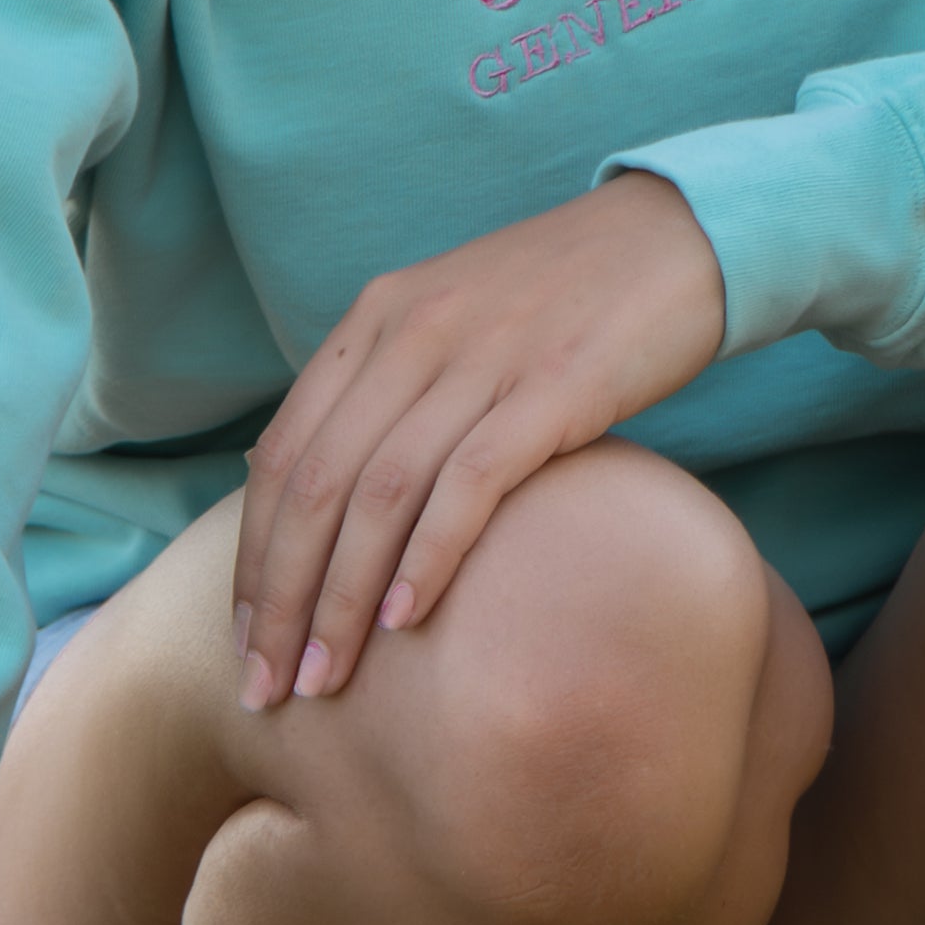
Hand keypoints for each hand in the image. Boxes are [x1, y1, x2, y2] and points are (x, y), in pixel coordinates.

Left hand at [236, 169, 727, 706]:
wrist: (679, 238)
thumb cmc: (567, 301)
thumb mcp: (454, 322)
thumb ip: (390, 390)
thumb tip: (329, 491)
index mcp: (377, 318)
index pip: (281, 455)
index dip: (254, 556)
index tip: (245, 639)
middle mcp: (413, 333)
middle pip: (315, 485)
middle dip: (281, 598)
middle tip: (269, 687)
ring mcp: (482, 357)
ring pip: (379, 495)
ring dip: (342, 599)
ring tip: (326, 679)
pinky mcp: (555, 386)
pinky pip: (469, 483)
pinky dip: (428, 557)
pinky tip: (405, 623)